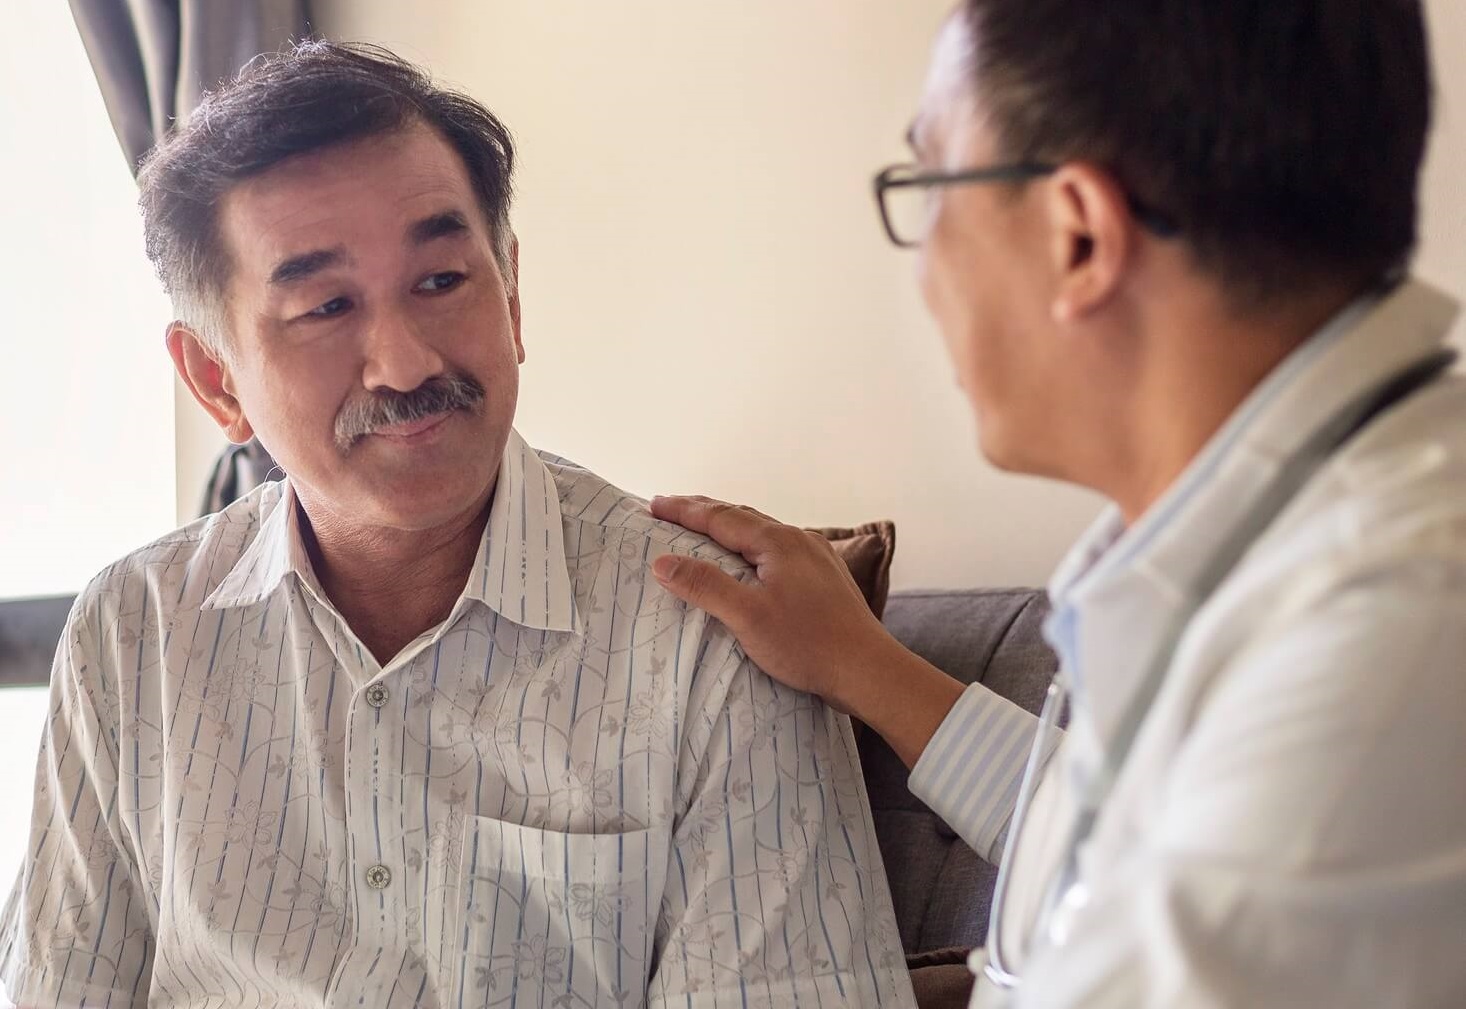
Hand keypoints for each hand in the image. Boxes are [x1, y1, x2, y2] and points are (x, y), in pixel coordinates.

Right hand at [650, 495, 963, 766]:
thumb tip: (662, 562)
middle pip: (742, 516)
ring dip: (729, 526)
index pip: (719, 518)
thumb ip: (705, 585)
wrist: (868, 669)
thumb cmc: (807, 644)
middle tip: (670, 508)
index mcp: (777, 542)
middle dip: (704, 511)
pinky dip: (751, 544)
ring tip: (703, 528)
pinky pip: (778, 548)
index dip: (684, 510)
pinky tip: (750, 558)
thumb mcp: (747, 616)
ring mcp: (815, 556)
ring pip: (762, 531)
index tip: (653, 504)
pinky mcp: (825, 576)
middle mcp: (798, 539)